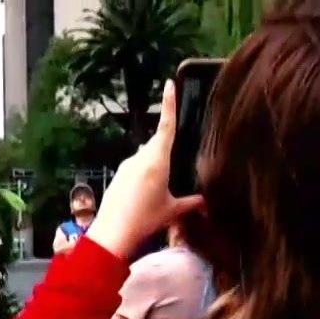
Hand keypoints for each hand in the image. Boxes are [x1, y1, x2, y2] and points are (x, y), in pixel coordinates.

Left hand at [90, 80, 204, 258]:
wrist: (113, 233)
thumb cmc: (146, 219)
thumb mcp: (172, 210)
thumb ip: (190, 203)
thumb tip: (206, 202)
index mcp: (157, 160)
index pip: (166, 126)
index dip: (169, 104)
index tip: (169, 85)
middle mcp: (140, 157)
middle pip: (156, 143)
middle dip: (166, 149)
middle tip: (175, 165)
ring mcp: (127, 166)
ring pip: (145, 157)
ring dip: (154, 166)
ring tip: (159, 190)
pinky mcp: (118, 176)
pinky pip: (135, 169)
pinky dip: (143, 176)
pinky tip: (145, 196)